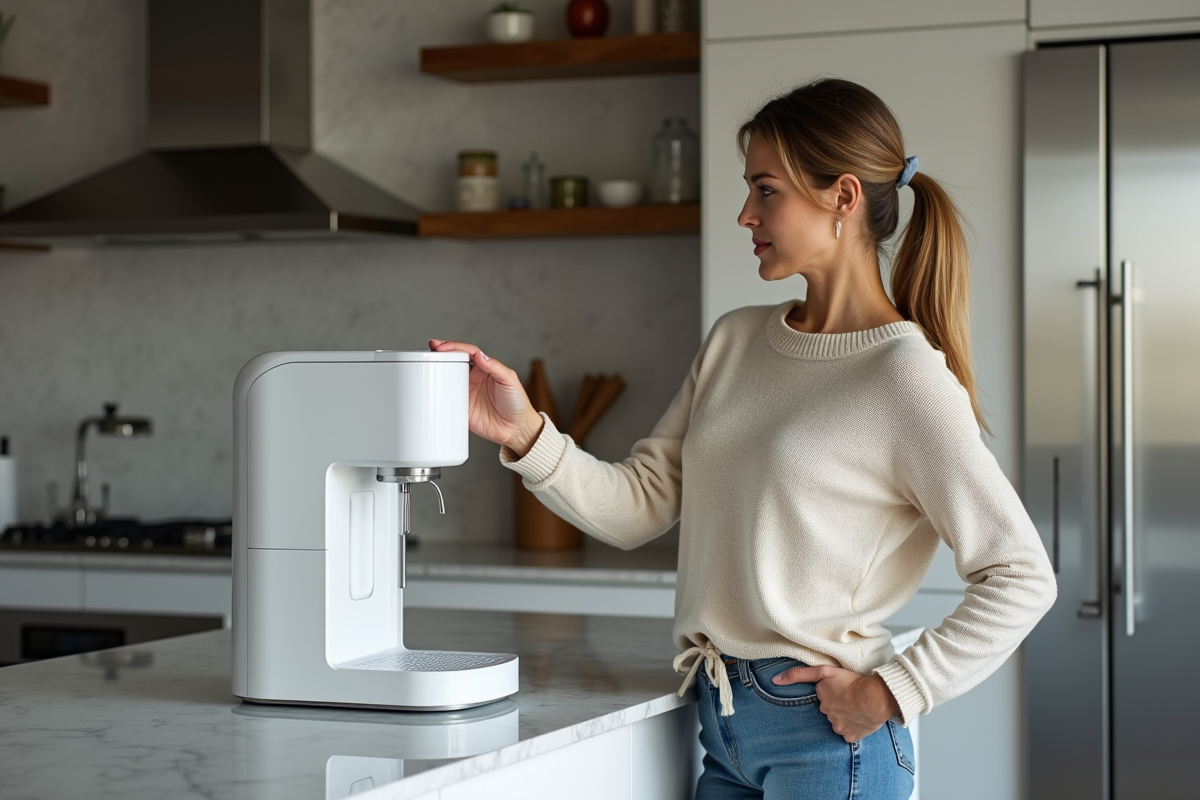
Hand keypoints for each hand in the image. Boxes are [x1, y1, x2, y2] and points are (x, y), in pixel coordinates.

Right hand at [428, 339, 544, 455]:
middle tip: (430, 350)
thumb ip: (495, 367)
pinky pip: (447, 399)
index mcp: (485, 368)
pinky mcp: (462, 408)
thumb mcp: (510, 381)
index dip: (454, 347)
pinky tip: (431, 389)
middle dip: (441, 354)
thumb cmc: (517, 403)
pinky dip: (438, 394)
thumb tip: (480, 355)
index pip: (467, 353)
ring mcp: (466, 392)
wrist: (517, 429)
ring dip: (437, 371)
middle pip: (454, 362)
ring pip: (448, 378)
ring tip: (427, 364)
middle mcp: (474, 378)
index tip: (443, 346)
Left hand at [772, 665, 898, 742]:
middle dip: (839, 706)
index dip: (834, 693)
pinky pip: (850, 733)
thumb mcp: (824, 671)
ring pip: (840, 722)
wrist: (874, 698)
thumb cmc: (851, 682)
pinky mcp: (849, 737)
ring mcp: (837, 727)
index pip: (825, 697)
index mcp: (821, 699)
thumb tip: (774, 680)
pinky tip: (861, 720)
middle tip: (852, 698)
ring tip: (859, 708)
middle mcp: (826, 715)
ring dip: (847, 717)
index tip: (843, 690)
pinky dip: (854, 728)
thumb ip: (798, 674)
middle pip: (831, 710)